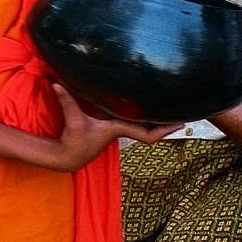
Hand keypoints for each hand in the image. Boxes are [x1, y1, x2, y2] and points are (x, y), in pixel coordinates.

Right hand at [52, 84, 181, 170]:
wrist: (68, 157)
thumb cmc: (75, 142)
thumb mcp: (73, 120)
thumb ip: (67, 101)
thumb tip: (57, 84)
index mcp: (118, 130)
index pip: (147, 135)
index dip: (165, 130)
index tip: (181, 124)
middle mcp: (121, 130)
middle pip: (151, 129)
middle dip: (167, 122)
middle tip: (184, 111)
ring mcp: (117, 130)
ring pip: (142, 125)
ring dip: (156, 119)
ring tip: (170, 107)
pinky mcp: (110, 128)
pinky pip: (133, 123)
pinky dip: (143, 117)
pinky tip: (146, 108)